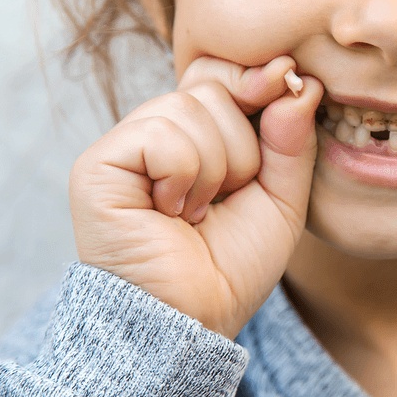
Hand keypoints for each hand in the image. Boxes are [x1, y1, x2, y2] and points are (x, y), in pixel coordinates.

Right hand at [68, 55, 322, 338]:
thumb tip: (298, 81)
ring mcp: (122, 147)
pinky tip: (169, 213)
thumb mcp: (282, 199)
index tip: (288, 78)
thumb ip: (292, 140)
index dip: (254, 78)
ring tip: (195, 213)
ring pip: (189, 108)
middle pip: (211, 86)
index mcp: (192, 137)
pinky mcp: (98, 165)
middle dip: (241, 147)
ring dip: (214, 170)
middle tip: (223, 199)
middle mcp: (153, 134)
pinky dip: (183, 177)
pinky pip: (162, 135)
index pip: (218, 75)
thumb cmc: (231, 268)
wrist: (190, 321)